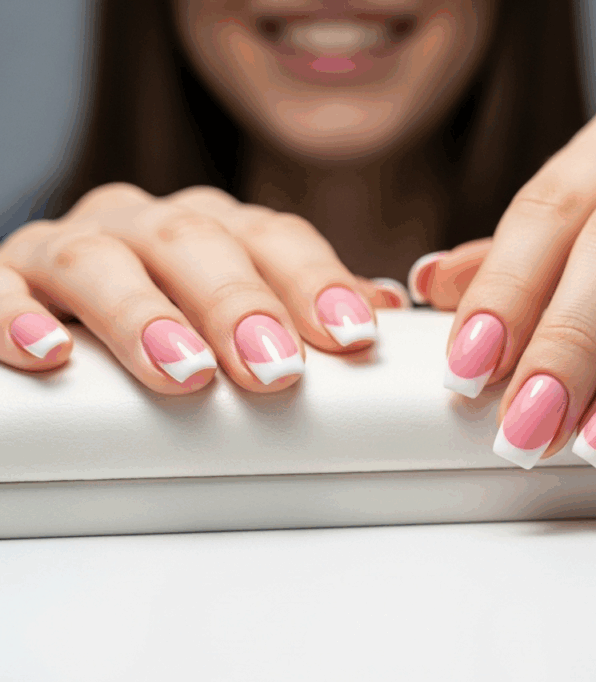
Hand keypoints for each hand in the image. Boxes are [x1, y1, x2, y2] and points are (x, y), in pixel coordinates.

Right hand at [0, 184, 409, 392]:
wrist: (58, 298)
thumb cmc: (169, 309)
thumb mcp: (238, 305)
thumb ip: (303, 304)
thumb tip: (385, 308)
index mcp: (212, 227)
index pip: (273, 238)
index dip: (315, 282)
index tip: (352, 336)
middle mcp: (144, 224)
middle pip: (195, 242)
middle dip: (239, 304)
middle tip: (274, 367)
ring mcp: (69, 247)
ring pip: (101, 259)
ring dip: (143, 315)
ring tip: (183, 369)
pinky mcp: (5, 276)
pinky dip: (18, 318)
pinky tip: (51, 354)